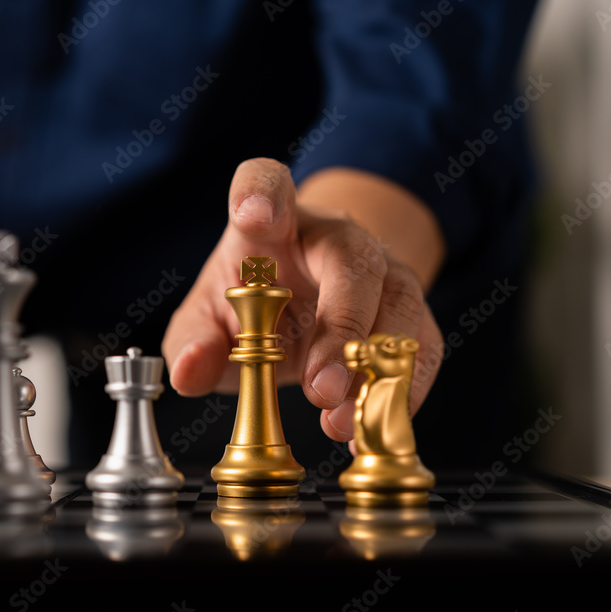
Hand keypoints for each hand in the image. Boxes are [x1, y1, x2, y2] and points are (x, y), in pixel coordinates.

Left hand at [162, 158, 443, 442]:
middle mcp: (334, 235)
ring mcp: (382, 269)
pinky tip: (370, 430)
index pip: (266, 180)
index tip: (251, 217)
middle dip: (342, 324)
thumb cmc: (254, 299)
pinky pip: (421, 347)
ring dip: (375, 367)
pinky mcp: (411, 312)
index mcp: (274, 220)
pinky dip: (402, 394)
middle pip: (350, 257)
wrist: (309, 299)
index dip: (260, 193)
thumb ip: (193, 342)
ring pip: (399, 302)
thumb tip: (189, 370)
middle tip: (320, 386)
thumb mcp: (209, 317)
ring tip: (340, 419)